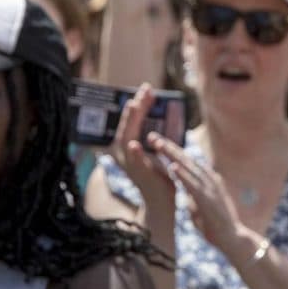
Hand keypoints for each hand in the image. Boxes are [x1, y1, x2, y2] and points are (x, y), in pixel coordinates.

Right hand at [109, 82, 176, 218]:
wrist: (161, 200)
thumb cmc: (159, 173)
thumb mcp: (157, 149)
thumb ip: (157, 132)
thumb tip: (165, 109)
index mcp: (127, 145)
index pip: (131, 119)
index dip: (139, 103)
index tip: (147, 88)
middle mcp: (123, 153)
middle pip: (128, 124)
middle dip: (137, 105)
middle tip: (145, 89)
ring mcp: (128, 163)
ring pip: (126, 137)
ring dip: (130, 121)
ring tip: (133, 105)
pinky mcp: (137, 174)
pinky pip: (134, 162)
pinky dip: (134, 153)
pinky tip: (134, 144)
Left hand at [153, 139, 251, 257]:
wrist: (232, 239)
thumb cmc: (216, 224)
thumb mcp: (200, 204)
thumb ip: (192, 193)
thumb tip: (183, 186)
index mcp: (207, 180)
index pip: (186, 161)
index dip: (171, 150)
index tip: (156, 141)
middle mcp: (209, 180)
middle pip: (186, 159)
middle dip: (168, 147)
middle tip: (152, 136)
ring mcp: (210, 189)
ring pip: (189, 167)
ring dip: (173, 155)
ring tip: (158, 144)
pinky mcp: (209, 201)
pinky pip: (193, 186)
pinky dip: (183, 175)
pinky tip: (172, 167)